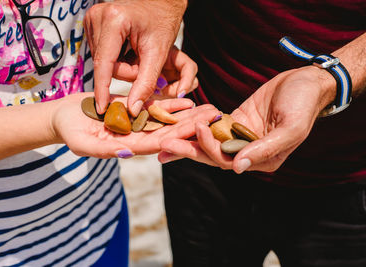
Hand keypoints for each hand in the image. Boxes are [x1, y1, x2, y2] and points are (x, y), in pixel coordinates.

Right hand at [51, 92, 219, 158]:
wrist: (63, 116)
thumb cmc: (69, 132)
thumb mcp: (83, 143)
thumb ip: (104, 149)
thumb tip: (127, 153)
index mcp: (128, 146)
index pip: (158, 143)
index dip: (180, 139)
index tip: (200, 134)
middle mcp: (137, 136)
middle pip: (169, 132)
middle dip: (192, 125)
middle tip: (215, 118)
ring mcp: (137, 122)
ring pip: (166, 119)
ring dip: (188, 115)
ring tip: (209, 109)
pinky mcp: (133, 108)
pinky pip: (155, 105)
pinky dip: (171, 103)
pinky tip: (188, 99)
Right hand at [83, 0, 188, 115]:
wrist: (161, 3)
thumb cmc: (163, 24)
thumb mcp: (158, 54)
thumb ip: (145, 83)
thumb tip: (132, 109)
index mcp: (114, 21)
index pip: (104, 63)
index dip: (102, 89)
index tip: (100, 108)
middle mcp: (97, 16)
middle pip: (104, 65)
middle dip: (125, 71)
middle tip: (143, 63)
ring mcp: (92, 18)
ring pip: (102, 61)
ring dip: (121, 65)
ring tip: (137, 52)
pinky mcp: (91, 23)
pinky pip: (101, 53)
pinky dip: (116, 58)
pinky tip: (128, 48)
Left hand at [159, 66, 335, 172]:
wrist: (306, 82)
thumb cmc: (303, 104)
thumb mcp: (290, 127)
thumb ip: (265, 148)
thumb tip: (238, 168)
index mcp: (263, 160)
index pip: (228, 161)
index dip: (210, 148)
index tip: (198, 127)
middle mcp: (249, 153)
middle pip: (212, 155)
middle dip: (188, 150)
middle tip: (163, 146)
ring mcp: (240, 138)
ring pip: (209, 142)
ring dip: (187, 141)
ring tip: (163, 140)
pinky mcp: (235, 122)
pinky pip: (213, 126)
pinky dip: (197, 126)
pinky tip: (179, 125)